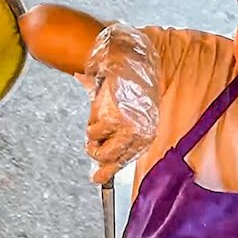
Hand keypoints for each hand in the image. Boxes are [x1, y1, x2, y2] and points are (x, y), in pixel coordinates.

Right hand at [83, 23, 160, 183]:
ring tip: (100, 116)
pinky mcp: (112, 120)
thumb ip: (113, 141)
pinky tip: (100, 107)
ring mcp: (126, 128)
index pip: (124, 160)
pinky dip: (91, 121)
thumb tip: (97, 168)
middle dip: (96, 151)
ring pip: (96, 147)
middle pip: (108, 158)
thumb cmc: (129, 85)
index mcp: (147, 132)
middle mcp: (139, 134)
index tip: (96, 178)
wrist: (128, 60)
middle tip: (92, 142)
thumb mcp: (127, 115)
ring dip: (93, 134)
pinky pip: (92, 132)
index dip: (108, 170)